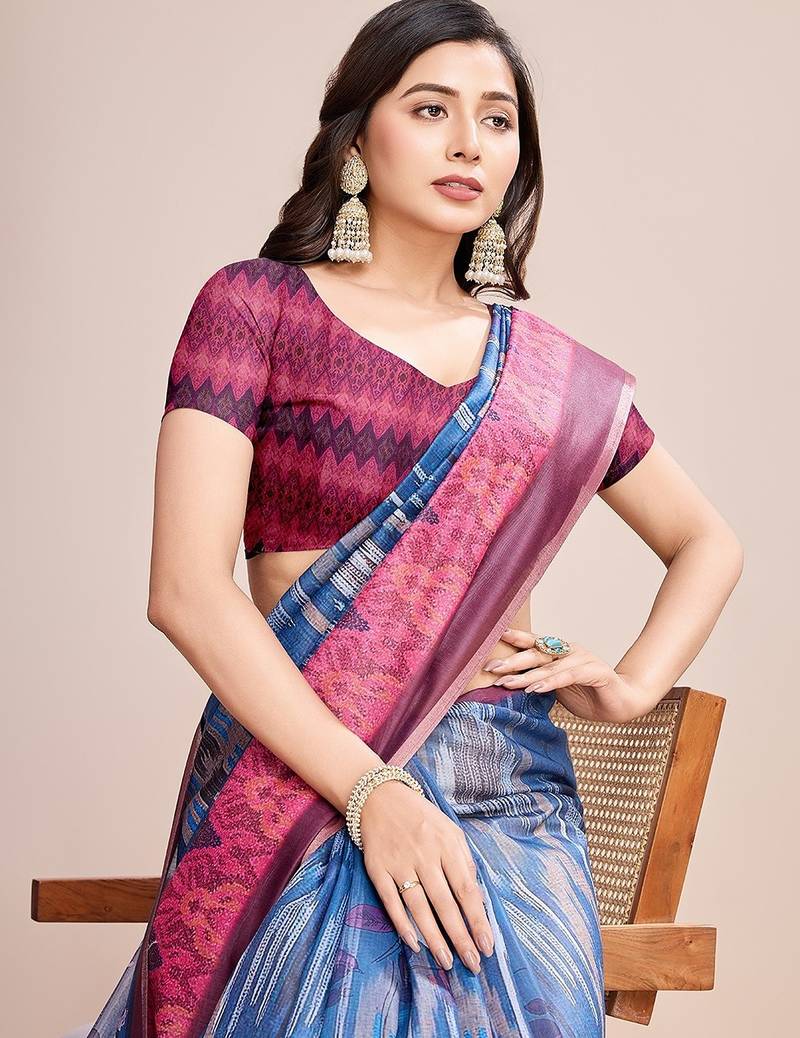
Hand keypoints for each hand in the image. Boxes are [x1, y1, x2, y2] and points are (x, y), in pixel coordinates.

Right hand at [358, 779, 494, 973]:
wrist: (380, 798)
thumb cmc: (422, 819)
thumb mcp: (451, 831)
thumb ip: (464, 861)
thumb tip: (476, 897)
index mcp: (447, 845)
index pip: (466, 889)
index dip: (477, 920)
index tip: (487, 945)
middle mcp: (424, 855)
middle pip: (445, 903)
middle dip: (460, 937)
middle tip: (472, 963)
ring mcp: (400, 863)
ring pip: (419, 907)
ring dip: (433, 938)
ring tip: (447, 961)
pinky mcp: (378, 869)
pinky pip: (391, 901)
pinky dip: (402, 924)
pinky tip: (414, 943)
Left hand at [483, 629, 641, 721]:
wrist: (622, 704)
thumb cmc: (587, 696)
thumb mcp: (556, 688)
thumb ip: (537, 681)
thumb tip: (505, 684)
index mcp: (559, 652)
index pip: (532, 644)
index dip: (512, 641)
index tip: (487, 641)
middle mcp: (569, 650)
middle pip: (536, 653)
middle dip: (511, 660)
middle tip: (490, 667)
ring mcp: (582, 658)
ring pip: (548, 666)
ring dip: (525, 675)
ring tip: (505, 682)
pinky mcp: (595, 671)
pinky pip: (567, 676)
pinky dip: (549, 682)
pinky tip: (534, 688)